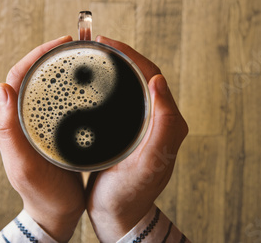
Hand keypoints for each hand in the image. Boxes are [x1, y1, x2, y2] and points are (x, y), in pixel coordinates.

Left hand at [0, 35, 84, 241]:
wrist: (56, 213)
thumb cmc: (40, 193)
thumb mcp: (24, 166)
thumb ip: (8, 132)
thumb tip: (1, 88)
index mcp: (11, 122)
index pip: (19, 76)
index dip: (36, 55)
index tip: (60, 43)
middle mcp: (22, 118)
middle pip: (33, 76)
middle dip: (51, 56)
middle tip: (75, 45)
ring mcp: (39, 123)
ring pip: (47, 86)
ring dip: (62, 69)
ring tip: (83, 57)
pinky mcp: (54, 129)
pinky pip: (61, 101)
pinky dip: (72, 88)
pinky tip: (87, 85)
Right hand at [86, 36, 188, 241]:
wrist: (118, 216)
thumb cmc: (130, 194)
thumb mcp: (148, 163)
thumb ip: (163, 125)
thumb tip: (159, 81)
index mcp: (168, 123)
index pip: (153, 76)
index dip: (132, 55)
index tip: (108, 44)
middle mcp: (158, 121)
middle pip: (142, 76)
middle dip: (122, 56)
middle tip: (97, 45)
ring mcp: (143, 125)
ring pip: (131, 86)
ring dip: (115, 68)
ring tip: (94, 57)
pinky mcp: (129, 131)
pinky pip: (121, 99)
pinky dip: (108, 85)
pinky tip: (92, 84)